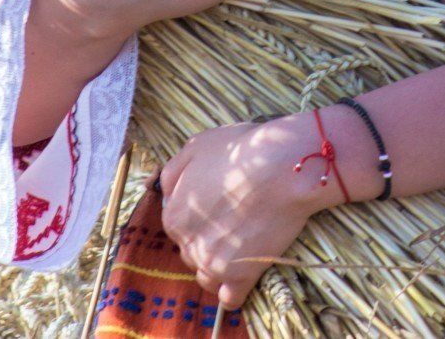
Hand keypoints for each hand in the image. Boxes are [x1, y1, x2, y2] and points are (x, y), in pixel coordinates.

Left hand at [158, 114, 339, 309]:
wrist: (284, 169)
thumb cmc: (242, 152)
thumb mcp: (197, 147)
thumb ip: (172, 173)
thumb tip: (161, 192)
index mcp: (174, 215)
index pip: (178, 226)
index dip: (199, 216)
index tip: (220, 206)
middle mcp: (188, 244)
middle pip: (192, 251)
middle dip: (207, 240)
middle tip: (234, 222)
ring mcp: (214, 264)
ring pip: (207, 276)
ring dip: (218, 266)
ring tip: (241, 247)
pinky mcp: (241, 277)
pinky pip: (230, 298)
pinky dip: (234, 291)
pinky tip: (244, 276)